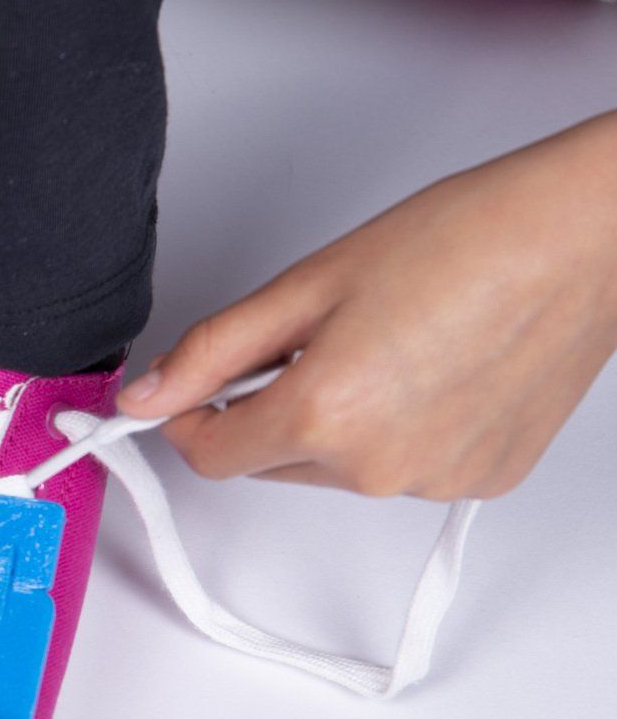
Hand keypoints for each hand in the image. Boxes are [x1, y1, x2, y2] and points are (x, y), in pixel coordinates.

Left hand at [120, 112, 616, 499]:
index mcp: (324, 417)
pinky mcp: (483, 481)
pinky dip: (402, 431)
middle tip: (322, 337)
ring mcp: (436, 482)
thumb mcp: (309, 285)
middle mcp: (379, 468)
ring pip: (339, 470)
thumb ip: (213, 352)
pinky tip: (436, 369)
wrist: (582, 236)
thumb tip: (145, 397)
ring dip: (338, 424)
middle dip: (272, 411)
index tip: (199, 389)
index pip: (210, 456)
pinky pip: (406, 468)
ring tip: (394, 344)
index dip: (193, 417)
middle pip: (273, 464)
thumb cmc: (462, 240)